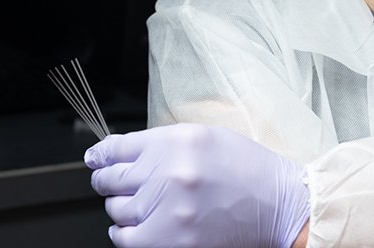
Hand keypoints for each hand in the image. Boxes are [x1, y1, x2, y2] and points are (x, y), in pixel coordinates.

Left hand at [84, 123, 309, 247]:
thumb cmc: (245, 168)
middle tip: (118, 182)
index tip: (96, 159)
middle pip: (109, 178)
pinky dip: (126, 233)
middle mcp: (169, 173)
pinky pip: (124, 238)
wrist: (277, 203)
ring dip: (124, 206)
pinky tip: (143, 224)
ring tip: (147, 203)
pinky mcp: (170, 240)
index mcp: (177, 140)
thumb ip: (161, 142)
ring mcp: (168, 209)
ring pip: (116, 209)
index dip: (101, 154)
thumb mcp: (205, 137)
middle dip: (109, 180)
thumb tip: (115, 152)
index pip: (116, 147)